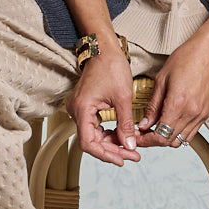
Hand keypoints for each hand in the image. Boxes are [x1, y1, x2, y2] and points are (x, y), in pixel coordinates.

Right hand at [65, 50, 140, 165]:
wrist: (104, 49)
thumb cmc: (111, 67)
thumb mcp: (122, 97)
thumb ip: (126, 124)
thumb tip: (130, 145)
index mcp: (82, 109)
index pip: (88, 143)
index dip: (106, 155)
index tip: (122, 160)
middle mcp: (76, 111)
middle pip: (91, 141)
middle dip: (113, 150)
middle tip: (132, 155)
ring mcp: (80, 109)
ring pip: (94, 135)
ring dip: (111, 143)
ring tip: (130, 148)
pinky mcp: (86, 107)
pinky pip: (94, 126)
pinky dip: (108, 133)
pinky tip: (122, 136)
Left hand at [136, 30, 208, 148]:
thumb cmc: (187, 58)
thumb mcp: (162, 79)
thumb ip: (153, 105)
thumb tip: (144, 123)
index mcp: (178, 104)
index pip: (160, 136)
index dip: (146, 140)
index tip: (137, 136)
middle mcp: (191, 113)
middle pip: (169, 141)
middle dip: (153, 140)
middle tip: (142, 132)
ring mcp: (201, 115)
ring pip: (181, 140)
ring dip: (166, 138)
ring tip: (155, 128)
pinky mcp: (206, 113)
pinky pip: (190, 132)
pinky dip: (178, 132)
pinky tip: (169, 122)